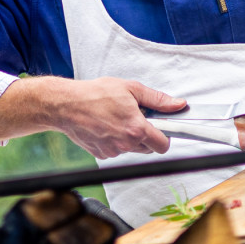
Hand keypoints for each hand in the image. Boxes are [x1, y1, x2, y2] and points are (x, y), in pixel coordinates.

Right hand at [46, 77, 186, 158]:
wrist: (66, 105)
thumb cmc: (96, 94)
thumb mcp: (131, 89)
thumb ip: (158, 99)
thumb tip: (178, 105)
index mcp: (137, 128)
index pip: (163, 145)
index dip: (165, 136)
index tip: (161, 128)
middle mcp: (126, 144)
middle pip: (148, 148)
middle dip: (147, 136)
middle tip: (136, 118)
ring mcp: (113, 151)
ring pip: (132, 150)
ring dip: (131, 139)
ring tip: (117, 120)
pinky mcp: (101, 154)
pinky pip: (116, 151)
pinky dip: (115, 142)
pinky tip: (106, 127)